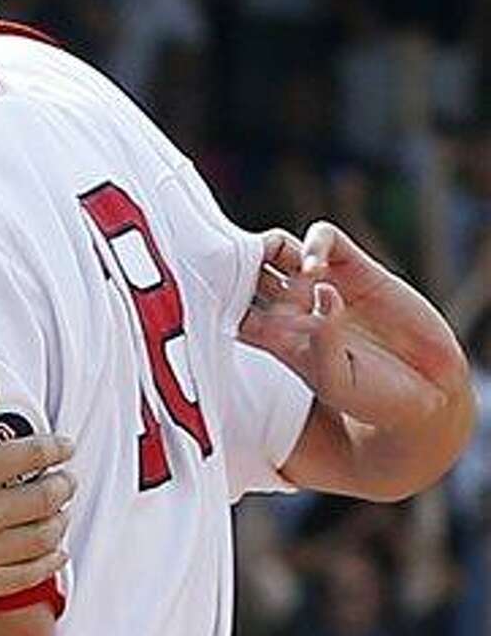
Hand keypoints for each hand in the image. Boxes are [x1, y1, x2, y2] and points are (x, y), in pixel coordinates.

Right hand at [0, 384, 74, 604]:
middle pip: (47, 496)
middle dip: (64, 484)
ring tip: (60, 512)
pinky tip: (55, 551)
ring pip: (45, 535)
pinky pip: (30, 573)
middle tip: (66, 480)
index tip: (65, 447)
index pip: (32, 455)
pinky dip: (51, 561)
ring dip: (60, 521)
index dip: (57, 448)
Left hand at [240, 223, 473, 435]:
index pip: (234, 311)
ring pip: (281, 250)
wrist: (425, 395)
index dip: (219, 301)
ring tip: (274, 267)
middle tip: (232, 268)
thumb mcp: (336, 381)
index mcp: (277, 339)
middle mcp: (295, 309)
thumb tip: (322, 290)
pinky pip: (326, 238)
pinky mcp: (357, 269)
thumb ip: (321, 342)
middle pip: (250, 274)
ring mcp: (324, 286)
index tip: (210, 301)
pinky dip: (315, 243)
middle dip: (237, 266)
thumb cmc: (370, 397)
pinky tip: (314, 268)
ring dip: (269, 248)